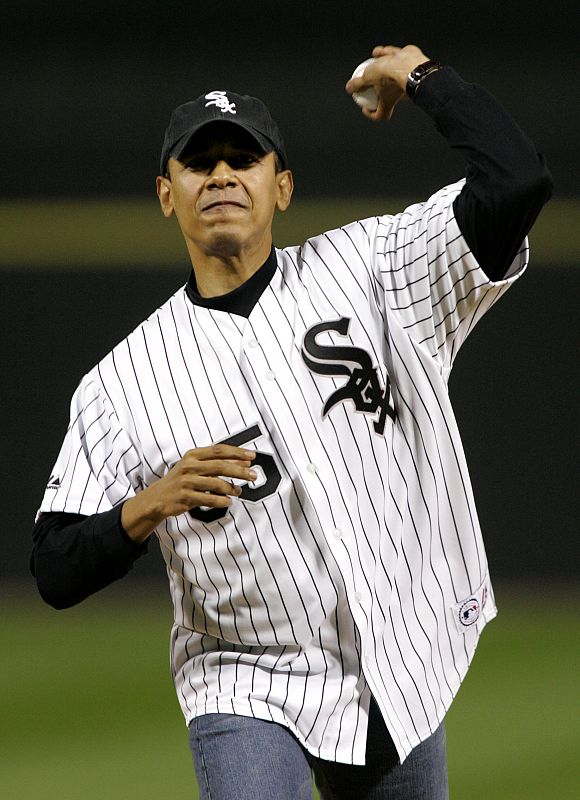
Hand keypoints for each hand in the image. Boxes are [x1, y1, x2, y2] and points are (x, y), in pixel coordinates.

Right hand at [121, 445, 256, 543]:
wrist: (158, 497)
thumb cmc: (181, 480)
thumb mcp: (196, 467)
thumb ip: (218, 463)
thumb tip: (244, 462)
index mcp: (193, 455)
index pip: (219, 450)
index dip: (237, 452)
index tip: (251, 456)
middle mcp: (189, 466)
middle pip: (220, 466)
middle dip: (239, 471)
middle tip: (253, 475)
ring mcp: (186, 482)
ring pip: (216, 483)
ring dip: (231, 488)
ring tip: (239, 491)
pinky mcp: (185, 497)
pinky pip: (209, 499)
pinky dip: (221, 501)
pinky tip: (228, 501)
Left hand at [345, 44, 429, 120]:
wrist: (411, 63)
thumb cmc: (391, 75)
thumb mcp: (368, 78)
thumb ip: (358, 84)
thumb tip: (349, 88)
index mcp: (389, 101)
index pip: (382, 115)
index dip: (372, 114)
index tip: (365, 108)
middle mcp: (397, 92)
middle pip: (386, 94)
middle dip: (376, 88)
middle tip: (368, 82)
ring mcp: (404, 79)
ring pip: (390, 75)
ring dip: (379, 70)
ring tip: (371, 63)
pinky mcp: (408, 66)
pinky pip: (395, 62)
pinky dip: (386, 57)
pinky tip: (377, 52)